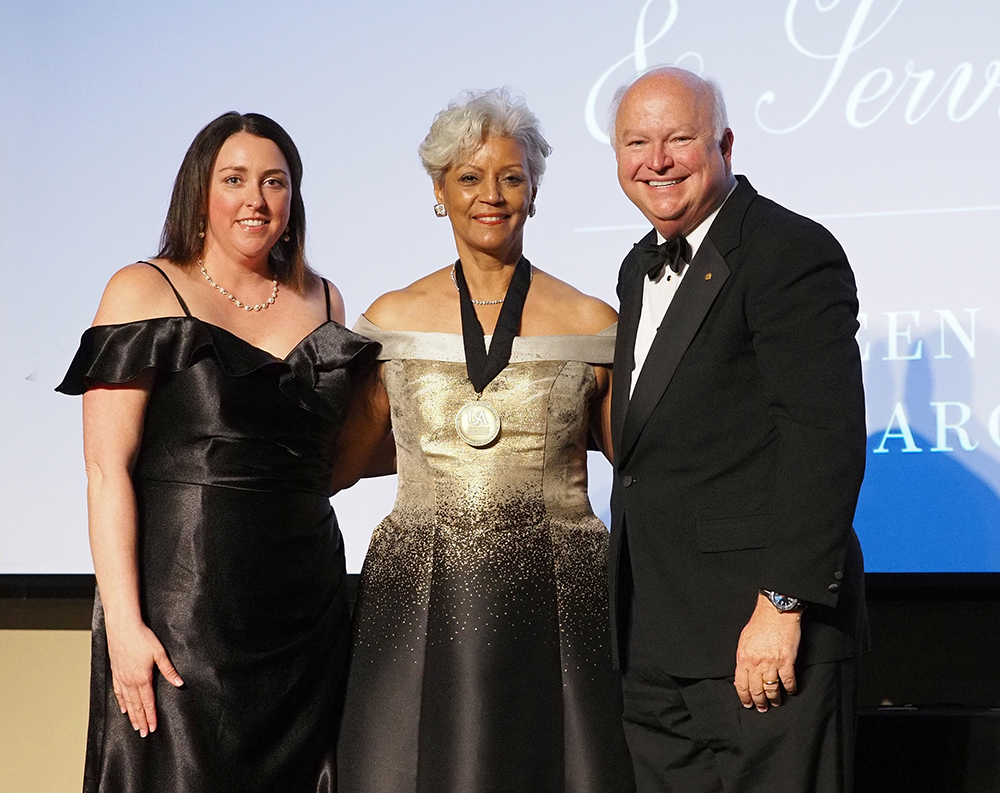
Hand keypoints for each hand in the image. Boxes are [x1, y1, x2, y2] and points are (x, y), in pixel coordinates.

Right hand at [105, 621, 183, 736]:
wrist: (123, 628)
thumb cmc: (142, 638)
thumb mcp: (160, 653)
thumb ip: (169, 670)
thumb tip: (179, 683)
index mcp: (143, 678)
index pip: (148, 703)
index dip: (151, 716)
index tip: (153, 728)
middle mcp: (130, 681)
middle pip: (137, 706)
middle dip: (141, 721)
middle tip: (143, 734)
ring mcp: (121, 678)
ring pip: (127, 702)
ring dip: (131, 715)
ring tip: (134, 726)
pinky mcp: (115, 672)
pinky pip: (118, 692)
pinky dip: (121, 702)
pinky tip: (123, 709)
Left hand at [733, 593, 800, 711]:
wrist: (775, 612)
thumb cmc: (759, 624)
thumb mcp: (744, 641)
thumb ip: (744, 658)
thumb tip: (743, 674)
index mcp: (743, 658)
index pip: (741, 684)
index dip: (744, 697)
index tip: (747, 703)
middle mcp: (756, 663)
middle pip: (756, 689)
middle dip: (759, 702)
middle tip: (762, 708)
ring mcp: (772, 663)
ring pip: (771, 689)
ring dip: (774, 699)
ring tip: (775, 703)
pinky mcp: (786, 661)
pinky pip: (788, 681)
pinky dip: (790, 689)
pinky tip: (790, 691)